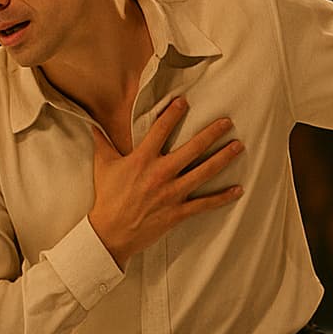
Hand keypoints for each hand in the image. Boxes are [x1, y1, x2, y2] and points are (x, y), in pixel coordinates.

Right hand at [87, 97, 244, 267]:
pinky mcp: (178, 212)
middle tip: (228, 122)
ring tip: (238, 146)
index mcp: (142, 159)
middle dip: (212, 133)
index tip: (185, 101)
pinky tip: (238, 189)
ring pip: (204, 172)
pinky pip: (205, 203)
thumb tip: (94, 125)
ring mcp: (172, 193)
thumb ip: (103, 143)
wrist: (110, 232)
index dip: (173, 114)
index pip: (160, 130)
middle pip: (192, 149)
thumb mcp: (103, 166)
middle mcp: (160, 173)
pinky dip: (222, 197)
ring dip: (223, 158)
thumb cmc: (107, 198)